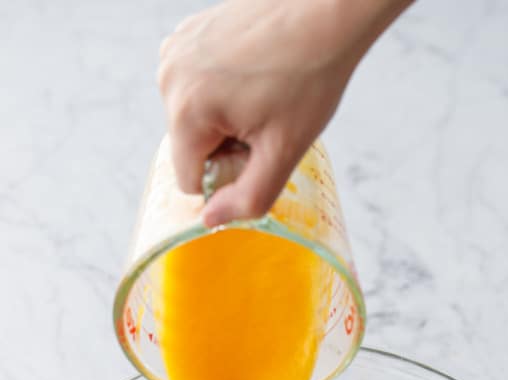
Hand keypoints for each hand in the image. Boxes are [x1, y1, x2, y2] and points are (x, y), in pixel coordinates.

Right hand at [158, 0, 410, 225]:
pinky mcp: (187, 34)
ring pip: (192, 117)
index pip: (189, 180)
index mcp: (187, 111)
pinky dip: (221, 89)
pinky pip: (195, 87)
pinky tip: (253, 73)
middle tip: (266, 118)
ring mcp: (175, 51)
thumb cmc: (310, 76)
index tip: (258, 149)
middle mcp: (169, 78)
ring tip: (261, 93)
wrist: (327, 11)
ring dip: (223, 118)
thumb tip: (212, 220)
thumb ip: (247, 198)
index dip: (227, 175)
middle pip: (190, 147)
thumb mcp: (283, 152)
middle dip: (224, 145)